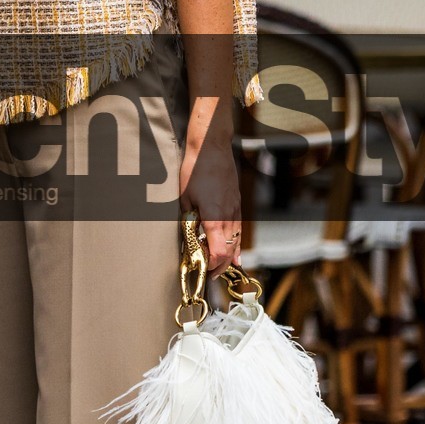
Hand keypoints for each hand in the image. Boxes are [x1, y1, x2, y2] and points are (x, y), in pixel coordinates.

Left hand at [180, 135, 241, 274]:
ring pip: (236, 241)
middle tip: (208, 276)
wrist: (211, 147)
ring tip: (220, 270)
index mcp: (215, 217)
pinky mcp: (237, 203)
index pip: (219, 252)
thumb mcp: (185, 198)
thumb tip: (188, 238)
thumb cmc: (194, 170)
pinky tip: (236, 256)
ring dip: (228, 258)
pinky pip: (239, 230)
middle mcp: (229, 216)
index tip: (203, 273)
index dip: (212, 266)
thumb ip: (188, 220)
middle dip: (219, 266)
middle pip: (229, 250)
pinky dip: (237, 245)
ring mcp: (235, 209)